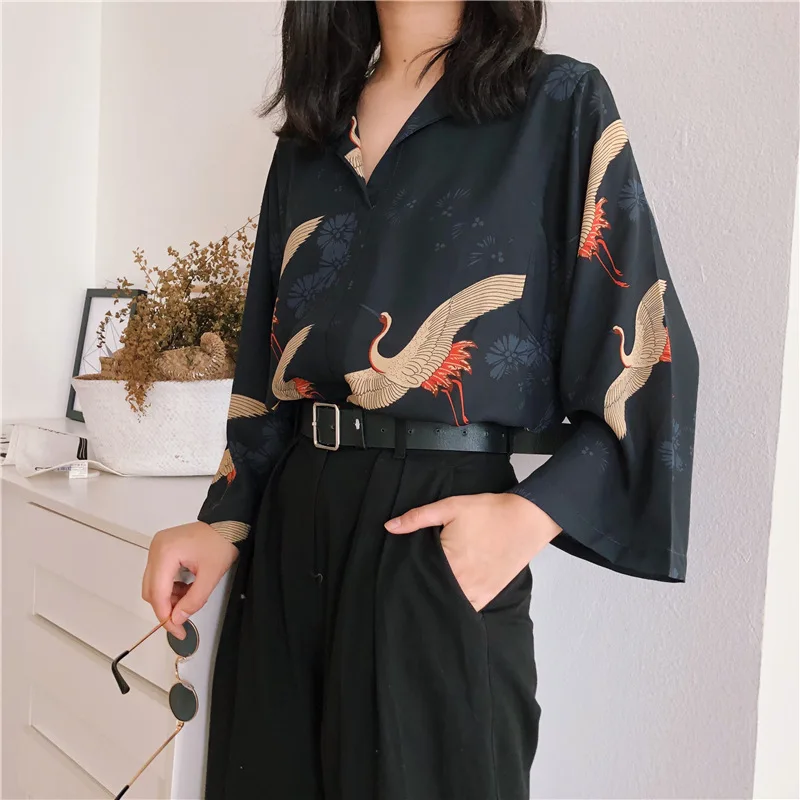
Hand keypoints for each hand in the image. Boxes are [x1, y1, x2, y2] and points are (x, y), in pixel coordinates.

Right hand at [142, 521, 238, 638]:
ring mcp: (157, 547)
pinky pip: (158, 575)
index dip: (166, 617)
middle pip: (151, 590)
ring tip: (190, 596)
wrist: (227, 523)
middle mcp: (156, 549)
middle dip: (167, 607)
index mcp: (166, 553)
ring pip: (153, 584)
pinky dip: (170, 586)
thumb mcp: (211, 575)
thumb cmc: (221, 542)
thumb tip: (178, 619)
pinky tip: (186, 587)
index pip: (158, 594)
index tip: (178, 631)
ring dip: (169, 597)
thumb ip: (193, 600)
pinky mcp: (162, 549)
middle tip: (185, 616)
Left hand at [385, 493, 560, 610]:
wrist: (526, 519)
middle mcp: (463, 582)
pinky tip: (449, 599)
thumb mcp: (450, 507)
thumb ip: (418, 518)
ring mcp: (478, 591)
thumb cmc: (489, 512)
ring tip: (428, 592)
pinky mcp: (490, 594)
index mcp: (450, 562)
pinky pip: (468, 608)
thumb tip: (389, 526)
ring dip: (439, 598)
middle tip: (407, 586)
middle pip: (433, 592)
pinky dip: (457, 605)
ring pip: (449, 604)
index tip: (397, 576)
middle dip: (421, 588)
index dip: (407, 576)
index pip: (419, 577)